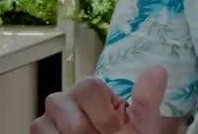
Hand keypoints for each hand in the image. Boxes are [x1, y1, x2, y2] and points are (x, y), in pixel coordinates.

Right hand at [30, 66, 170, 133]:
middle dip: (88, 132)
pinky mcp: (40, 130)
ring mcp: (50, 116)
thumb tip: (158, 70)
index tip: (116, 130)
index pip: (88, 88)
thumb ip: (147, 99)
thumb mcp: (142, 124)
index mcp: (92, 91)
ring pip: (47, 125)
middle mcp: (67, 99)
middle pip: (64, 109)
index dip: (102, 114)